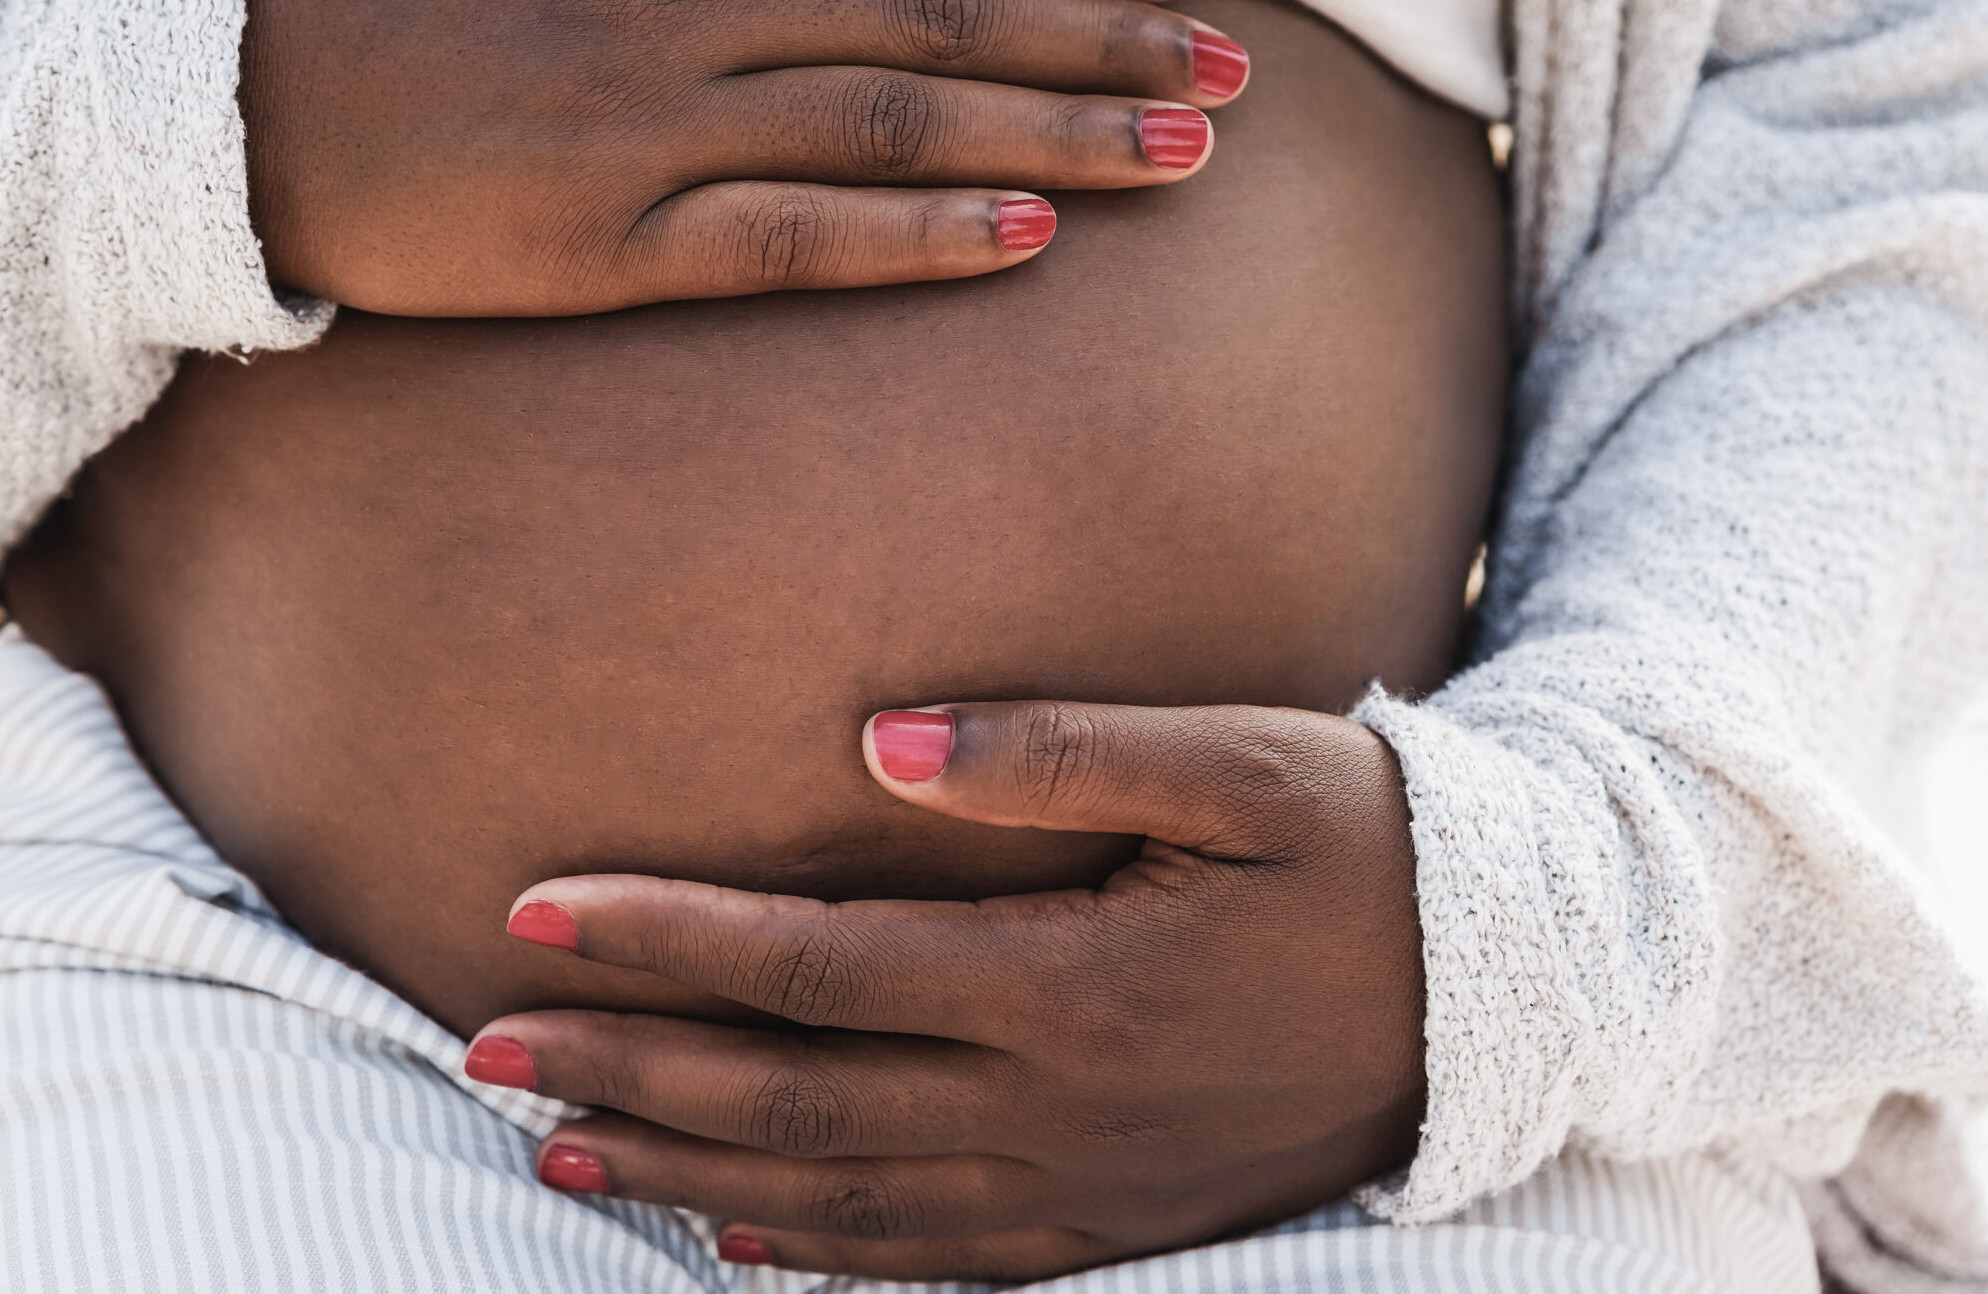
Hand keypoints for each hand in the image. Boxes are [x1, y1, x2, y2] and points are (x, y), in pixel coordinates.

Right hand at [240, 0, 1249, 314]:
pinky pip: (801, 237)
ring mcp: (656, 119)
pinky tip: (1030, 232)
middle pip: (946, 8)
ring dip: (1062, 127)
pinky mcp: (612, 238)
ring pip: (904, 114)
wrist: (215, 87)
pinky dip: (922, 230)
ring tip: (1191, 148)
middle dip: (1108, 35)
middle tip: (1238, 66)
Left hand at [464, 701, 1424, 1280]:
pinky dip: (810, 1255)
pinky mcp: (1110, 1224)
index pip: (813, 967)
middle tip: (478, 1042)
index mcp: (1071, 983)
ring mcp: (1079, 1186)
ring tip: (552, 1136)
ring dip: (683, 1169)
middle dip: (626, 1066)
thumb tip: (877, 746)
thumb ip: (1057, 752)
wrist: (1509, 997)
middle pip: (790, 1099)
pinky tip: (724, 1237)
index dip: (663, 940)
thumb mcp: (1239, 763)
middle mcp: (1053, 1106)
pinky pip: (929, 1261)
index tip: (533, 907)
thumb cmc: (1366, 846)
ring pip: (834, 1200)